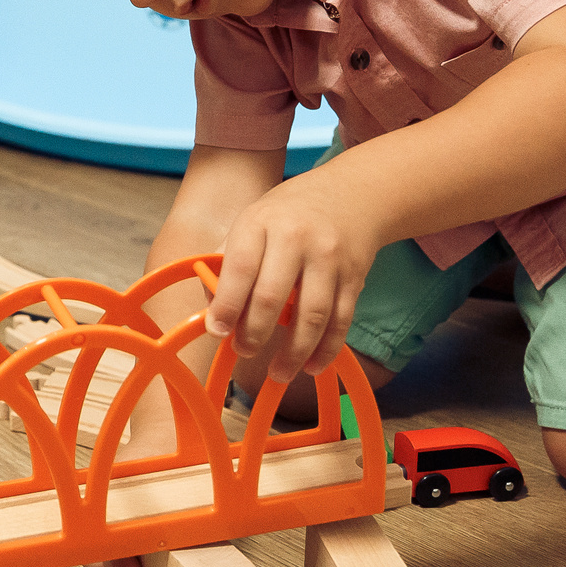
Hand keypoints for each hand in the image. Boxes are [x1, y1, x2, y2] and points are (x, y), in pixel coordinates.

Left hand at [205, 173, 381, 384]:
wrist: (354, 193)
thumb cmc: (289, 214)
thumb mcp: (253, 220)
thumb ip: (228, 259)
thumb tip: (211, 307)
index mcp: (261, 222)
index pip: (239, 268)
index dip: (226, 305)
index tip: (216, 331)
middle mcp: (296, 238)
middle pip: (272, 296)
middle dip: (254, 333)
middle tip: (243, 352)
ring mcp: (329, 258)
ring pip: (311, 315)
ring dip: (294, 352)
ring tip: (278, 373)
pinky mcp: (354, 277)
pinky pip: (340, 320)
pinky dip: (326, 349)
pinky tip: (312, 366)